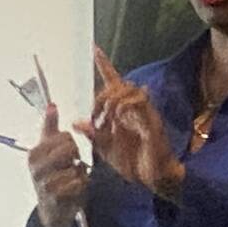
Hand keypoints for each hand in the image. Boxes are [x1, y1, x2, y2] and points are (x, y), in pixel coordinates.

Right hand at [28, 101, 87, 226]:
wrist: (52, 211)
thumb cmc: (53, 177)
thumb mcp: (50, 151)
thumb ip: (50, 128)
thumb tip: (51, 105)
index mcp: (34, 153)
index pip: (63, 137)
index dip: (70, 145)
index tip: (65, 156)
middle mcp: (35, 166)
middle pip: (68, 147)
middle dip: (75, 158)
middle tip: (68, 169)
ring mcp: (43, 181)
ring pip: (73, 165)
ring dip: (78, 174)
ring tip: (69, 181)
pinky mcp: (53, 195)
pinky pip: (77, 182)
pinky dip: (79, 187)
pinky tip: (72, 192)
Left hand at [75, 47, 184, 199]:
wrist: (151, 178)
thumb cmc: (131, 162)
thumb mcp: (104, 148)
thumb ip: (92, 134)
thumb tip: (76, 122)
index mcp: (121, 112)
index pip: (113, 82)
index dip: (104, 65)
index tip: (94, 48)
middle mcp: (134, 108)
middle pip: (118, 84)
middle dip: (102, 96)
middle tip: (95, 116)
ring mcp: (144, 113)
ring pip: (128, 90)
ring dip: (112, 101)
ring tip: (107, 119)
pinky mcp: (152, 121)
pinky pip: (139, 102)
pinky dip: (126, 106)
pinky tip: (119, 118)